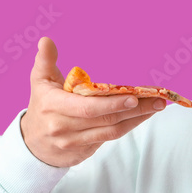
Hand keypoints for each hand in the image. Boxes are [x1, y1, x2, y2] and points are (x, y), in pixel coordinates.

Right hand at [21, 36, 166, 167]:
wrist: (33, 144)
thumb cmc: (42, 106)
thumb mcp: (39, 82)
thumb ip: (45, 60)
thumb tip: (47, 40)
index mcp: (53, 105)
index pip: (87, 107)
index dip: (111, 104)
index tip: (133, 96)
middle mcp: (63, 127)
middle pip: (106, 120)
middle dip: (135, 110)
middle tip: (158, 100)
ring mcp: (74, 142)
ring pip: (112, 132)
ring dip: (137, 119)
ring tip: (156, 107)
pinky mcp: (84, 152)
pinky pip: (110, 139)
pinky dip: (128, 127)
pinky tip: (141, 116)